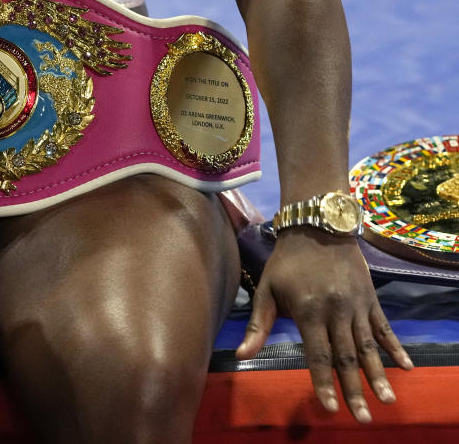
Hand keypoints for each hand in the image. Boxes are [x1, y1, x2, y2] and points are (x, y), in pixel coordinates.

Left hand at [236, 226, 412, 422]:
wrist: (318, 227)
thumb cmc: (287, 262)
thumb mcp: (266, 289)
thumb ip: (258, 325)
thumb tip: (241, 355)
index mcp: (308, 311)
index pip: (317, 355)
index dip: (323, 382)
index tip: (329, 407)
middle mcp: (335, 311)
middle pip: (345, 357)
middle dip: (354, 390)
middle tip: (363, 418)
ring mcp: (356, 305)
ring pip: (368, 347)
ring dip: (377, 375)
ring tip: (386, 400)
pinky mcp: (370, 299)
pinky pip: (384, 328)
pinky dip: (395, 347)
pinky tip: (405, 367)